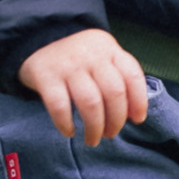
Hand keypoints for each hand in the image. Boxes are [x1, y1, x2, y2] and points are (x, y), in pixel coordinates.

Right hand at [19, 28, 149, 145]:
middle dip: (116, 120)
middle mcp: (91, 54)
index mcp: (109, 49)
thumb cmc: (80, 60)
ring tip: (92, 139)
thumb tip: (134, 116)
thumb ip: (119, 80)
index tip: (137, 120)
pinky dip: (65, 123)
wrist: (39, 39)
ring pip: (90, 102)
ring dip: (94, 127)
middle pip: (114, 92)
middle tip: (110, 134)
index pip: (132, 76)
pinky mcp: (45, 75)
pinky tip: (69, 131)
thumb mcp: (103, 59)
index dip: (139, 101)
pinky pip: (59, 106)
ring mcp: (68, 64)